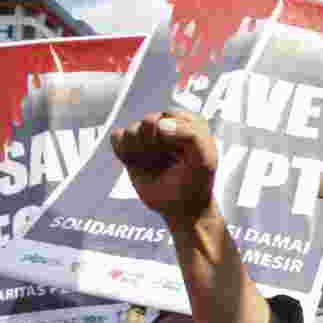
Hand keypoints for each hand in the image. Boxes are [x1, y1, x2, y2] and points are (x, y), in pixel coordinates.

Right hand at [110, 110, 217, 227]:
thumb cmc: (196, 182)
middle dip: (155, 143)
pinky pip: (117, 137)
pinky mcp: (132, 149)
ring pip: (132, 129)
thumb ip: (191, 136)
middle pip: (149, 120)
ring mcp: (148, 138)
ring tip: (153, 163)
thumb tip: (161, 124)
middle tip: (164, 160)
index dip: (171, 135)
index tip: (179, 152)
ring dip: (140, 150)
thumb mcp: (204, 158)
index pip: (170, 115)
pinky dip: (123, 150)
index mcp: (188, 123)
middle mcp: (167, 127)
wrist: (182, 207)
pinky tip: (136, 162)